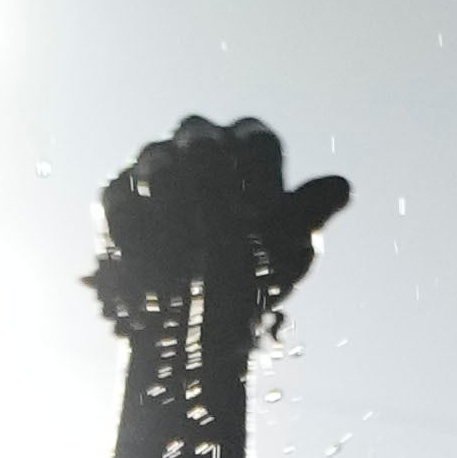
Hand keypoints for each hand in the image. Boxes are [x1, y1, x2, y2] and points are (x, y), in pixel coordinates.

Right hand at [88, 113, 351, 330]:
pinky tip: (147, 261)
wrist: (196, 323)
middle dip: (208, 169)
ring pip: (156, 159)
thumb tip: (340, 186)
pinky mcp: (116, 196)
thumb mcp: (287, 252)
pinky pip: (119, 198)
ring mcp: (153, 165)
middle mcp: (200, 143)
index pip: (257, 142)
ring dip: (170, 198)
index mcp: (249, 150)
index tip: (263, 218)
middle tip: (216, 213)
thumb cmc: (253, 278)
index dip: (261, 176)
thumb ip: (306, 216)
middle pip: (199, 134)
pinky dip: (133, 228)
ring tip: (182, 241)